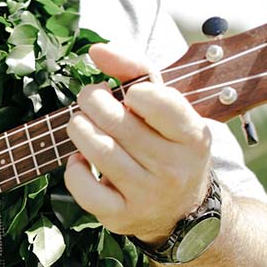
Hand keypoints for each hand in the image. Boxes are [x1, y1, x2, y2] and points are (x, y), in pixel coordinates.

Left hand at [64, 43, 212, 246]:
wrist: (179, 209)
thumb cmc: (165, 144)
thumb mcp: (165, 107)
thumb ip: (136, 70)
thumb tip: (96, 50)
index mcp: (192, 136)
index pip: (161, 103)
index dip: (135, 91)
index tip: (127, 94)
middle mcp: (173, 168)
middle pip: (119, 124)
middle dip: (93, 102)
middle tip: (89, 99)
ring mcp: (147, 195)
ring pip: (100, 151)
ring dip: (79, 128)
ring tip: (80, 122)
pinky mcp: (122, 216)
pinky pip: (86, 189)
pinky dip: (74, 169)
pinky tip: (79, 159)